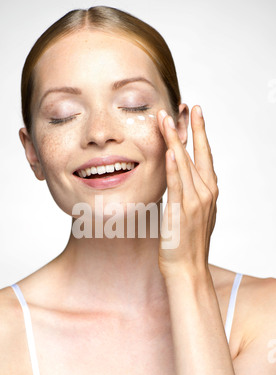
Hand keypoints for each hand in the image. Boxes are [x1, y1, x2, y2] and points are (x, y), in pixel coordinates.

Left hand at [158, 106, 218, 278]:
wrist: (188, 269)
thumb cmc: (188, 244)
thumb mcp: (193, 215)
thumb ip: (190, 196)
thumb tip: (181, 183)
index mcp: (208, 193)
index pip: (204, 156)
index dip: (200, 134)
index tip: (195, 115)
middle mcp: (206, 194)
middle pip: (197, 154)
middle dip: (190, 129)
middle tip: (186, 106)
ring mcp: (195, 202)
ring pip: (185, 165)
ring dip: (175, 141)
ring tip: (166, 120)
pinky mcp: (182, 212)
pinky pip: (177, 186)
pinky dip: (174, 168)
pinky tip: (169, 152)